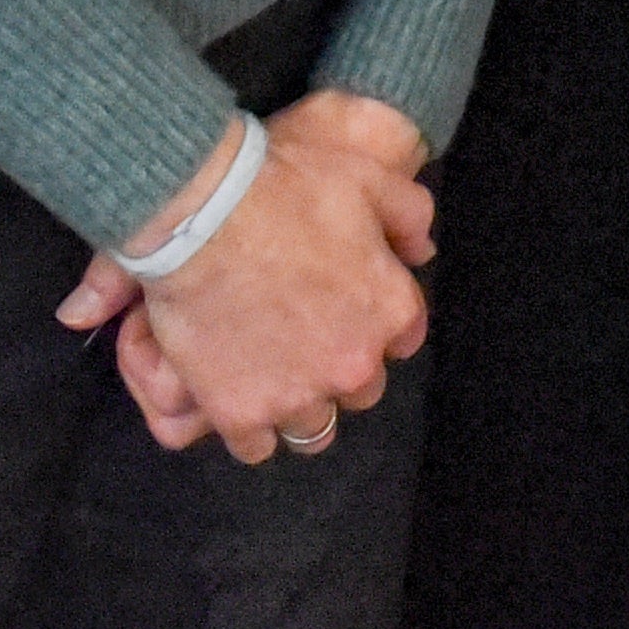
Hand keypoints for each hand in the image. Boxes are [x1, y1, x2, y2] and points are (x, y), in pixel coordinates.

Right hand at [52, 99, 433, 463]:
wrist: (206, 216)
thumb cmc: (289, 191)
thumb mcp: (371, 180)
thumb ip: (410, 217)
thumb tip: (422, 250)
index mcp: (391, 313)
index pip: (402, 342)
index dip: (374, 328)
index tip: (347, 315)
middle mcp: (353, 365)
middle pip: (359, 391)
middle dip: (338, 371)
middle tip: (305, 346)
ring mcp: (297, 397)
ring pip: (312, 430)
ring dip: (299, 410)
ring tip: (274, 384)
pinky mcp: (241, 414)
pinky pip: (256, 448)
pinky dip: (249, 430)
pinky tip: (236, 402)